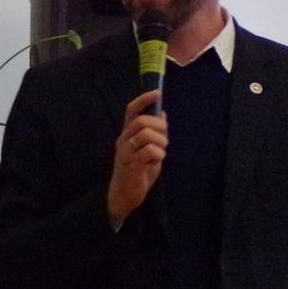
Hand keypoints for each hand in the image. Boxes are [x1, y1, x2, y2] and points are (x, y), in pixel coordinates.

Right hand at [106, 90, 167, 221]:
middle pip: (142, 121)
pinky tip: (156, 161)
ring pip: (146, 134)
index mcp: (127, 134)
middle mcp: (124, 140)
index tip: (158, 93)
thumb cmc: (137, 172)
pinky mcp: (131, 164)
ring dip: (161, 142)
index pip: (131, 110)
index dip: (144, 100)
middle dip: (159, 127)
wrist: (125, 195)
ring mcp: (126, 152)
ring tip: (161, 152)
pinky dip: (158, 154)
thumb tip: (162, 113)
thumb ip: (153, 133)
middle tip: (164, 139)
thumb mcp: (147, 149)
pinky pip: (149, 151)